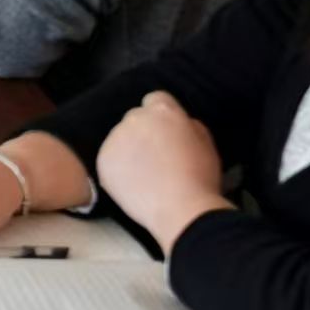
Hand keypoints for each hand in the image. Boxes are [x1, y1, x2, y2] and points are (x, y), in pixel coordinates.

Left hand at [96, 91, 232, 251]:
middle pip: (136, 118)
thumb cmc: (200, 177)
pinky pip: (110, 160)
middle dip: (144, 132)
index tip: (168, 134)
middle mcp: (135, 118)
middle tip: (157, 158)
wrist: (181, 210)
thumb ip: (189, 126)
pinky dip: (118, 169)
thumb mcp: (205, 143)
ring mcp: (115, 139)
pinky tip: (133, 185)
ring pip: (120, 139)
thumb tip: (180, 124)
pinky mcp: (103, 161)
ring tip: (145, 176)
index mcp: (162, 110)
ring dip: (129, 150)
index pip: (156, 99)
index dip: (163, 117)